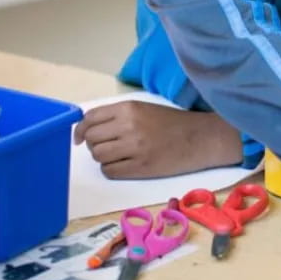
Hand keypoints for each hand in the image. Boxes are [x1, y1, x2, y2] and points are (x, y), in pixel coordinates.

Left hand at [73, 101, 242, 178]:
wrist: (200, 138)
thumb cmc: (172, 123)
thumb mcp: (144, 109)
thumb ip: (117, 116)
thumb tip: (87, 129)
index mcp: (129, 108)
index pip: (90, 119)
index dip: (80, 130)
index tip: (80, 137)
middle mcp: (128, 126)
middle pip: (91, 139)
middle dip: (94, 144)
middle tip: (108, 146)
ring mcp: (134, 148)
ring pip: (98, 156)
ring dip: (104, 157)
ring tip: (120, 155)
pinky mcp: (140, 167)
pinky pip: (109, 171)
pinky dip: (112, 169)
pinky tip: (125, 165)